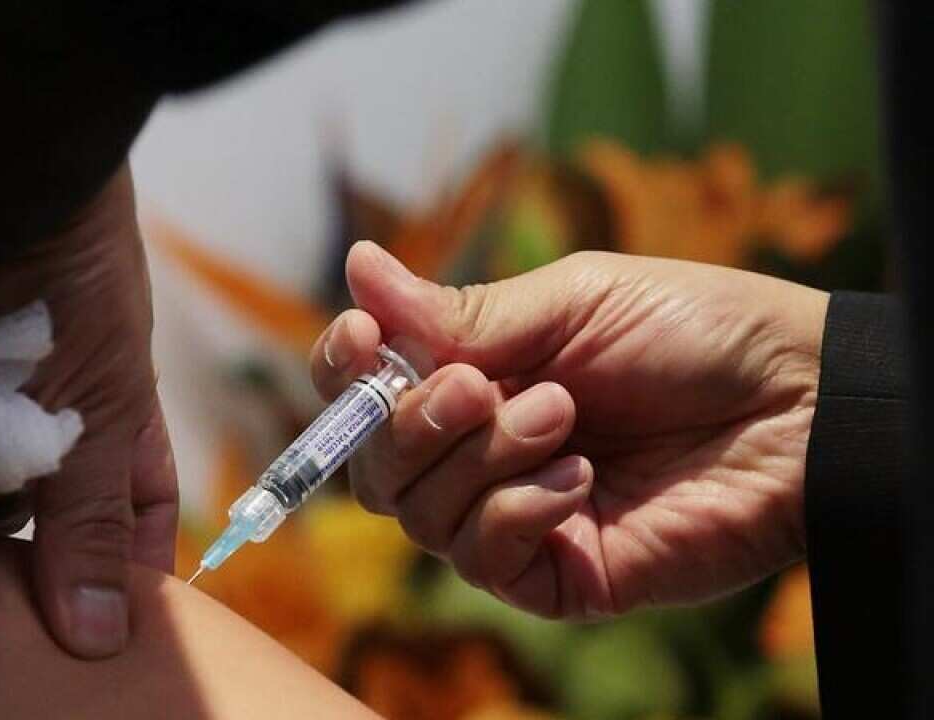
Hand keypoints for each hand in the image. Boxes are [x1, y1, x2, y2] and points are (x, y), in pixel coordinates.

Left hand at [0, 165, 176, 656]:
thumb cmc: (71, 268)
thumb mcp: (103, 401)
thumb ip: (92, 521)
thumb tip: (104, 640)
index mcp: (99, 405)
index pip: (121, 503)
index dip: (116, 555)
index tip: (104, 608)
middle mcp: (19, 399)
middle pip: (2, 509)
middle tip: (0, 476)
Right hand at [310, 242, 825, 618]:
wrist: (802, 402)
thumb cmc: (693, 331)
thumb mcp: (571, 302)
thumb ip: (461, 313)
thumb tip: (359, 266)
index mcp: (475, 378)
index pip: (367, 394)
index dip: (345, 372)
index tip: (361, 335)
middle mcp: (481, 453)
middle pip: (375, 466)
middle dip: (411, 422)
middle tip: (481, 387)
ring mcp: (516, 518)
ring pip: (421, 514)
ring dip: (482, 457)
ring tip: (563, 415)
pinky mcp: (558, 575)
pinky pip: (483, 560)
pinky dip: (516, 512)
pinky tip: (581, 479)